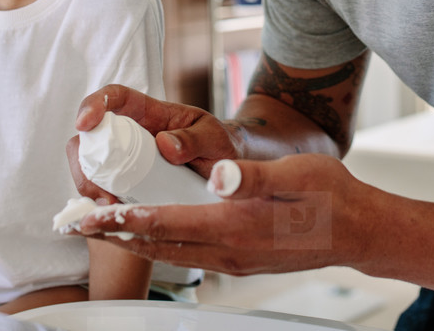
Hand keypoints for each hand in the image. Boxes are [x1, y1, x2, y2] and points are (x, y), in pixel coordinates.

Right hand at [67, 84, 242, 200]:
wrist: (229, 168)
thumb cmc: (220, 144)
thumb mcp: (214, 138)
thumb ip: (195, 139)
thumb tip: (164, 144)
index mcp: (151, 113)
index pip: (116, 98)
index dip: (94, 104)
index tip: (84, 123)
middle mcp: (131, 134)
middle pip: (90, 138)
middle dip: (85, 163)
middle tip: (103, 192)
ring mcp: (125, 160)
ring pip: (89, 166)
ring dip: (90, 187)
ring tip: (110, 208)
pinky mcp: (126, 184)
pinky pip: (101, 189)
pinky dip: (99, 203)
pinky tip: (112, 215)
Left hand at [72, 153, 378, 275]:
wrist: (358, 231)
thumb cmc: (330, 197)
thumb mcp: (296, 176)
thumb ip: (253, 177)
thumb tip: (220, 175)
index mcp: (235, 224)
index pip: (166, 222)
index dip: (123, 217)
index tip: (90, 212)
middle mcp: (228, 249)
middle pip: (156, 245)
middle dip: (113, 233)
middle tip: (75, 222)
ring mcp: (232, 259)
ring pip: (168, 253)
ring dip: (130, 240)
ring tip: (98, 227)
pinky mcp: (238, 259)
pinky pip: (187, 254)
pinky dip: (158, 244)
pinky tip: (147, 233)